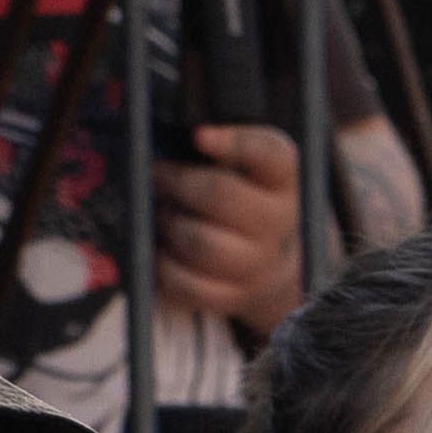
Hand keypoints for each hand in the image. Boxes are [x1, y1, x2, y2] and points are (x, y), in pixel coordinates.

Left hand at [161, 125, 305, 330]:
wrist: (266, 259)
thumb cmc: (235, 195)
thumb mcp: (233, 163)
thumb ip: (204, 145)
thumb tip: (151, 140)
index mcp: (280, 179)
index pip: (270, 155)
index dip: (236, 144)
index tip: (199, 137)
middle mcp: (279, 221)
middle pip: (223, 196)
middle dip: (177, 182)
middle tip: (157, 175)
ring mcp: (260, 263)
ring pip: (204, 243)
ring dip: (170, 226)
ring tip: (163, 217)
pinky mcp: (235, 295)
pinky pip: (190, 284)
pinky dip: (165, 267)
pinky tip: (162, 252)